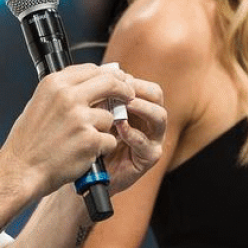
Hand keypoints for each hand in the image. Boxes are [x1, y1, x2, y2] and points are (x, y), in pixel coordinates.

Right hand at [0, 63, 133, 194]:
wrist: (21, 170)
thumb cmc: (28, 142)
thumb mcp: (40, 104)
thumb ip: (65, 91)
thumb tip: (92, 82)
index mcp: (54, 84)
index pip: (92, 69)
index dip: (109, 75)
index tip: (118, 80)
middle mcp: (68, 97)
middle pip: (110, 83)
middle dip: (123, 89)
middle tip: (128, 95)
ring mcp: (80, 118)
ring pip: (110, 117)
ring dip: (103, 129)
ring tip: (82, 141)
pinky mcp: (90, 140)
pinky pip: (109, 140)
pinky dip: (101, 148)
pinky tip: (85, 153)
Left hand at [100, 74, 165, 193]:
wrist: (87, 170)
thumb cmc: (92, 139)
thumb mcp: (96, 114)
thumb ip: (102, 98)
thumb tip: (102, 77)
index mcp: (139, 107)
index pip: (145, 86)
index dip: (131, 80)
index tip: (114, 78)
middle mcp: (149, 121)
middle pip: (156, 96)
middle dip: (138, 90)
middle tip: (121, 89)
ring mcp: (152, 139)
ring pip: (159, 116)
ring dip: (141, 107)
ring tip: (125, 105)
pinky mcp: (149, 156)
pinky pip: (146, 142)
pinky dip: (132, 133)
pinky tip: (119, 128)